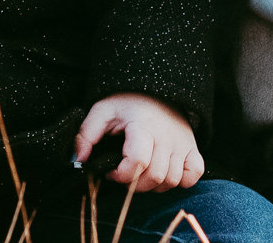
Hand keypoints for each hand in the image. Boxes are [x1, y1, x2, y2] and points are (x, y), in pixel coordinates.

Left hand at [71, 92, 202, 191]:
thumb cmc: (125, 102)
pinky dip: (181, 181)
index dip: (121, 175)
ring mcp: (182, 142)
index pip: (138, 161)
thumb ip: (86, 135)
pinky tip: (164, 173)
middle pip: (155, 176)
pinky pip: (194, 174)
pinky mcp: (192, 147)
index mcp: (142, 126)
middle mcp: (166, 135)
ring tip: (140, 174)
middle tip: (124, 175)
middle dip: (134, 185)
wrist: (153, 87)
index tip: (109, 171)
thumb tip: (79, 160)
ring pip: (172, 180)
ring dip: (154, 185)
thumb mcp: (101, 112)